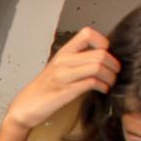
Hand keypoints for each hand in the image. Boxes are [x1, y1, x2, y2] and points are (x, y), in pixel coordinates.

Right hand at [7, 26, 121, 132]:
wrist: (25, 107)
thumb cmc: (44, 89)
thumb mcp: (59, 68)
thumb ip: (77, 61)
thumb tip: (102, 59)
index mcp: (63, 52)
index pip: (87, 33)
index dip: (103, 41)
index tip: (107, 54)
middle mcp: (63, 61)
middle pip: (99, 53)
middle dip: (114, 64)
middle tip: (115, 72)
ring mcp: (64, 76)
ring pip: (97, 67)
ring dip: (110, 76)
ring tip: (110, 82)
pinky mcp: (65, 91)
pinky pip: (90, 83)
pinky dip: (102, 86)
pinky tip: (102, 90)